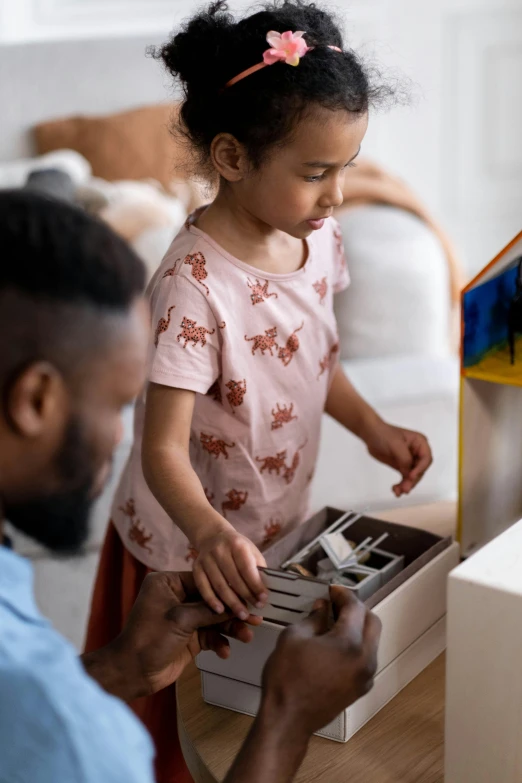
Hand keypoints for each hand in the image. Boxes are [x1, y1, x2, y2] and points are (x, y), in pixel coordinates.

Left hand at [109, 571, 260, 698]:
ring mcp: (182, 618)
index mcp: (168, 583)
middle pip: (211, 600)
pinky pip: (209, 635)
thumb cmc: (149, 639)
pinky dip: (218, 642)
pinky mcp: (188, 637)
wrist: (133, 673)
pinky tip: (225, 652)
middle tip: (253, 617)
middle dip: (231, 611)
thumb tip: (236, 605)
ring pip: (213, 619)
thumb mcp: (181, 619)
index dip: (226, 588)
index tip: (246, 593)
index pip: (203, 580)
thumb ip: (210, 611)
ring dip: (229, 629)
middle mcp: (176, 597)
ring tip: (246, 637)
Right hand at [193, 524, 267, 618]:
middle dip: (245, 596)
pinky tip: (220, 610)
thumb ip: (258, 569)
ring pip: (219, 584)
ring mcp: (206, 559)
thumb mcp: (251, 551)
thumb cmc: (237, 548)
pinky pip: (203, 587)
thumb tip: (264, 591)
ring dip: (231, 602)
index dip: (255, 585)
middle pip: (233, 578)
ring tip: (242, 615)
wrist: (213, 537)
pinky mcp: (196, 568)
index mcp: (236, 544)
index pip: (247, 568)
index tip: (263, 599)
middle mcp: (219, 550)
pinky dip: (211, 600)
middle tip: (255, 610)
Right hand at [260, 586, 380, 736]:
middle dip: (355, 609)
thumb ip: (314, 617)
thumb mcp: (294, 637)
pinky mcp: (360, 687)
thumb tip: (322, 608)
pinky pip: (365, 657)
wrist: (288, 719)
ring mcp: (365, 676)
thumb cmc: (287, 680)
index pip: (355, 607)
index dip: (343, 594)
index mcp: (350, 644)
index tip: (332, 591)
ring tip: (333, 622)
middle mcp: (364, 660)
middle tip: (335, 604)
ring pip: (372, 640)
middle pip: (372, 621)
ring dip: (357, 627)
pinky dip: (356, 645)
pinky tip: (335, 644)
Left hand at [364, 420, 431, 496]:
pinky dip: (401, 484)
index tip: (411, 476)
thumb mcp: (396, 445)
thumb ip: (404, 459)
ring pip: (412, 477)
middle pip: (419, 471)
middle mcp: (417, 453)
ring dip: (406, 485)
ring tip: (398, 492)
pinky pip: (404, 478)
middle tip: (405, 489)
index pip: (426, 459)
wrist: (370, 434)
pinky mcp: (401, 466)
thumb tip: (409, 474)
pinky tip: (395, 490)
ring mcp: (409, 460)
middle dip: (412, 480)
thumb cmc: (384, 434)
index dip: (420, 469)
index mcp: (420, 443)